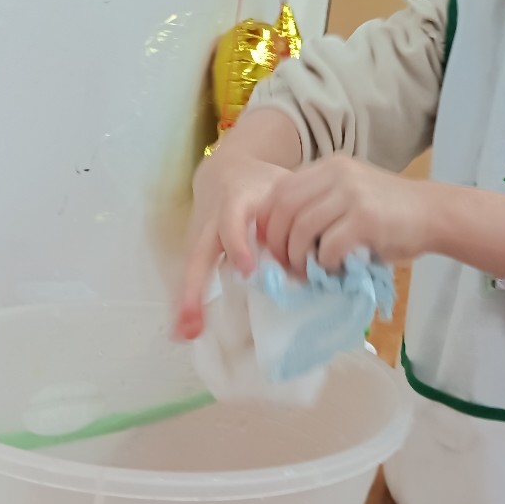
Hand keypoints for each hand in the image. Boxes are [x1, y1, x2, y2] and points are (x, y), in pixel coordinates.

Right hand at [173, 151, 285, 340]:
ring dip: (187, 302)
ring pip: (191, 270)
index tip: (248, 269)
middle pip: (199, 254)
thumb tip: (321, 247)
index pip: (232, 222)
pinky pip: (191, 277)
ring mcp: (199, 238)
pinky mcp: (195, 250)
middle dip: (196, 287)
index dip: (238, 244)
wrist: (226, 169)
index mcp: (236, 202)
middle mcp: (211, 222)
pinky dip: (187, 303)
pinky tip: (183, 330)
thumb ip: (297, 211)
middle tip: (195, 320)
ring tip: (184, 333)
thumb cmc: (262, 183)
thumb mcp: (281, 186)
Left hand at [262, 156, 434, 274]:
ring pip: (301, 228)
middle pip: (283, 208)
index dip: (268, 222)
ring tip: (307, 272)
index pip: (279, 190)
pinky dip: (324, 263)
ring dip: (298, 257)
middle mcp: (337, 173)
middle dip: (277, 243)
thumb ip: (319, 205)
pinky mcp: (366, 218)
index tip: (272, 246)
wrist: (433, 213)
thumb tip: (282, 241)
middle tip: (286, 265)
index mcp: (329, 166)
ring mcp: (352, 194)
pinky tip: (334, 269)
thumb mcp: (350, 195)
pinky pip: (328, 246)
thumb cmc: (390, 212)